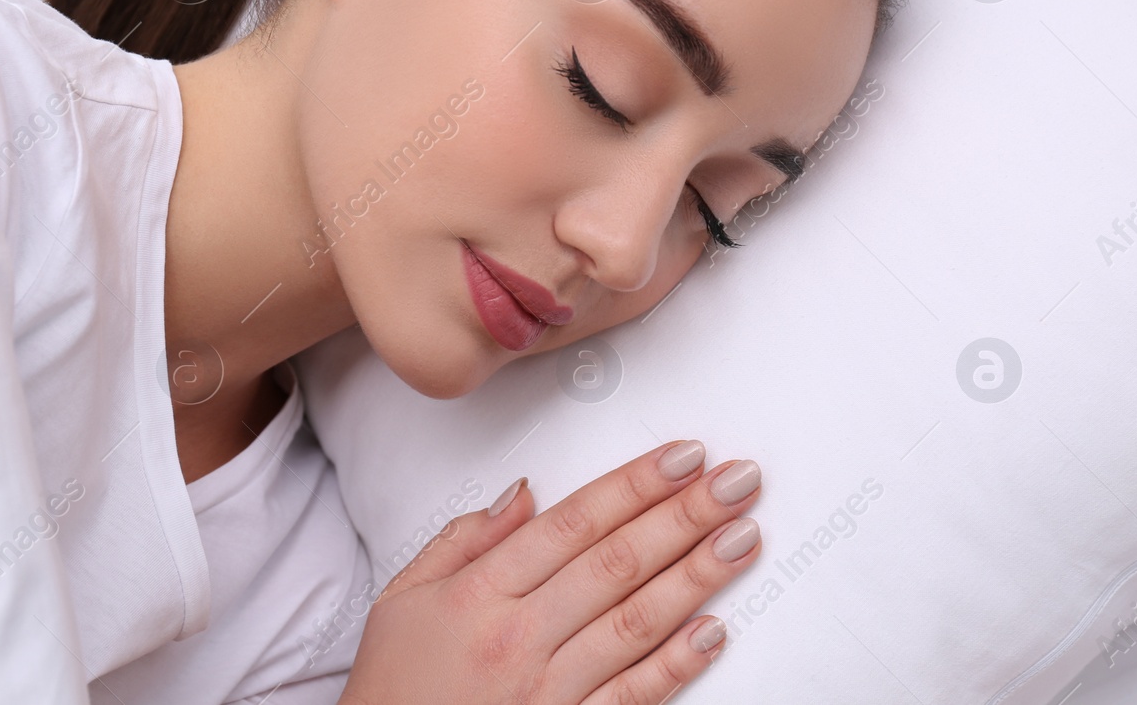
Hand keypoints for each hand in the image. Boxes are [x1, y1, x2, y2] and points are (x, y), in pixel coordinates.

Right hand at [339, 441, 760, 703]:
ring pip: (635, 622)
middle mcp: (517, 637)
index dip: (633, 485)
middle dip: (684, 515)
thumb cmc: (393, 686)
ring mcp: (545, 690)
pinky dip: (676, 664)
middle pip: (616, 562)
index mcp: (479, 593)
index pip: (573, 522)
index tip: (682, 456)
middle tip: (737, 481)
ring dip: (697, 577)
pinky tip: (713, 630)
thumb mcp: (404, 597)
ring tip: (743, 538)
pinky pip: (631, 697)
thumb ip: (464, 538)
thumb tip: (524, 492)